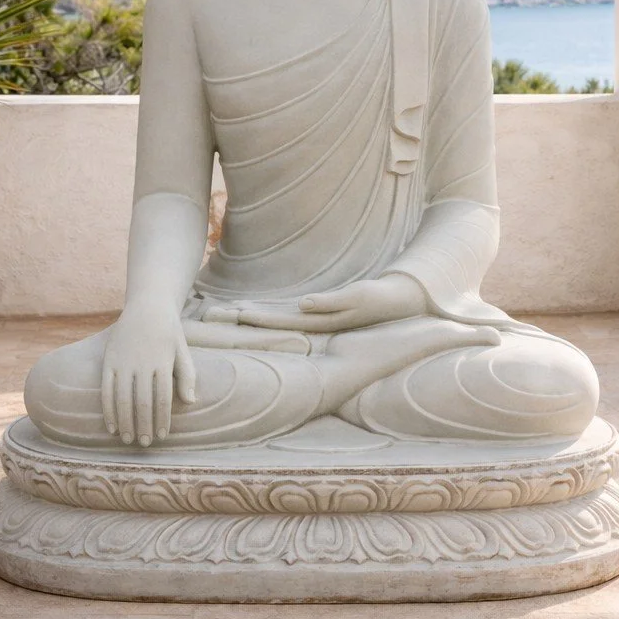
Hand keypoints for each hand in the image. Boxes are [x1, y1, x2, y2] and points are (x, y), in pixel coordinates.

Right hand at [100, 302, 195, 445]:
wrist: (147, 306)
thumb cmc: (168, 332)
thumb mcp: (183, 350)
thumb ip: (187, 375)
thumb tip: (190, 402)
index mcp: (162, 362)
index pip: (163, 398)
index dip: (162, 419)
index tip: (163, 436)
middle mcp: (141, 363)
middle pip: (142, 402)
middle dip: (144, 426)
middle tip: (145, 443)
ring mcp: (123, 362)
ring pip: (123, 398)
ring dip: (125, 422)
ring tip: (129, 439)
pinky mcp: (109, 361)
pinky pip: (106, 390)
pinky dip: (108, 410)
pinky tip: (112, 426)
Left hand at [202, 274, 426, 332]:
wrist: (400, 301)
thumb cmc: (380, 296)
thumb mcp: (358, 296)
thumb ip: (331, 302)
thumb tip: (302, 306)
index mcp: (320, 320)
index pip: (282, 320)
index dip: (259, 317)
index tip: (237, 313)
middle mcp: (314, 322)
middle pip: (274, 320)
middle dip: (248, 317)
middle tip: (218, 314)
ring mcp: (316, 317)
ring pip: (279, 316)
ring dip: (256, 315)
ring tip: (229, 312)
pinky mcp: (320, 311)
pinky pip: (289, 311)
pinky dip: (271, 310)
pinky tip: (256, 310)